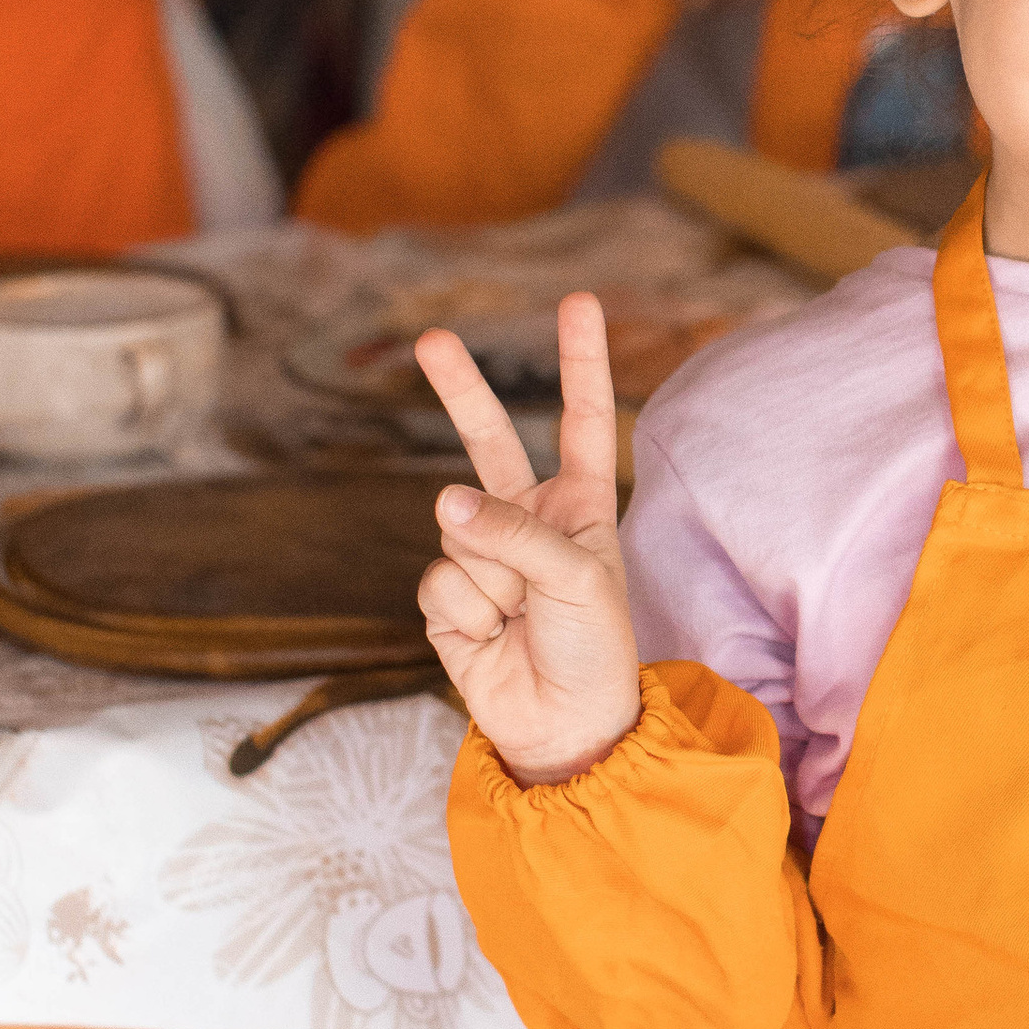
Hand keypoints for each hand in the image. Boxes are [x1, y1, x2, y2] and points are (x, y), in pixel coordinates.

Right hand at [413, 301, 643, 784]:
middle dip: (460, 389)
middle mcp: (528, 519)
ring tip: (521, 616)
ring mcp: (482, 554)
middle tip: (433, 337)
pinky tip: (491, 636)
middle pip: (488, 441)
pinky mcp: (446, 595)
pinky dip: (468, 609)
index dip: (579, 361)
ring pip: (461, 529)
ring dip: (492, 575)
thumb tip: (443, 498)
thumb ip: (516, 531)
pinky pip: (442, 578)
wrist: (566, 726)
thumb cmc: (595, 650)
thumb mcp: (579, 579)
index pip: (581, 420)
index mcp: (579, 505)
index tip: (578, 302)